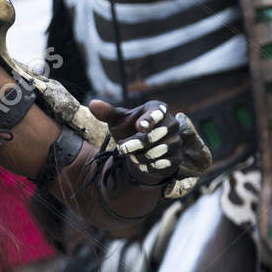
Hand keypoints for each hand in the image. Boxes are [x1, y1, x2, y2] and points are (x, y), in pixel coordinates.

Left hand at [88, 99, 211, 188]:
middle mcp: (171, 124)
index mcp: (158, 109)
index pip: (157, 113)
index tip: (140, 127)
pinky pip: (162, 165)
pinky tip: (141, 165)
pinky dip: (148, 167)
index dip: (149, 120)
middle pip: (152, 137)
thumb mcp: (117, 121)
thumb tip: (93, 104)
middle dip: (134, 145)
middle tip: (122, 148)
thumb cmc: (129, 130)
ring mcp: (176, 141)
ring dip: (139, 157)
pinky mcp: (177, 158)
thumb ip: (107, 112)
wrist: (141, 150)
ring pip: (156, 153)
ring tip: (132, 156)